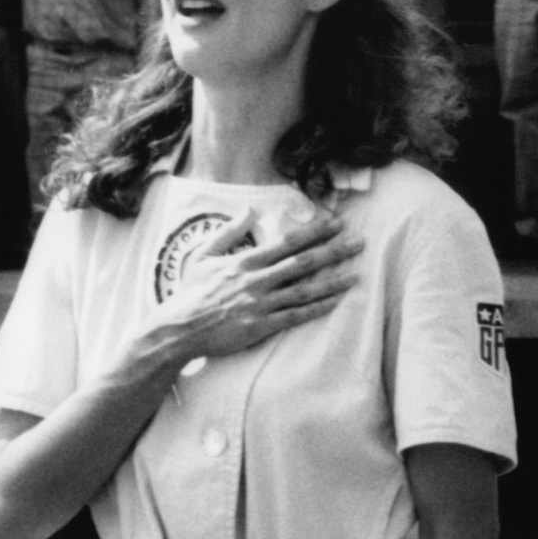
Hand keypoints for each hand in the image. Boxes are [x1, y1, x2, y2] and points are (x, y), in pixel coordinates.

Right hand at [131, 214, 361, 371]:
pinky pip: (294, 316)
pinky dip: (315, 309)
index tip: (337, 223)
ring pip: (304, 290)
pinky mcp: (260, 327)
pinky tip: (335, 303)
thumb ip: (229, 232)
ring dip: (332, 282)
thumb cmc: (190, 292)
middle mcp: (257, 280)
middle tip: (359, 243)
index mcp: (245, 261)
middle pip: (303, 263)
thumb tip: (248, 209)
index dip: (316, 232)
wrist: (178, 328)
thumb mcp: (204, 255)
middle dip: (334, 252)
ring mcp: (260, 304)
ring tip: (356, 275)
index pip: (288, 242)